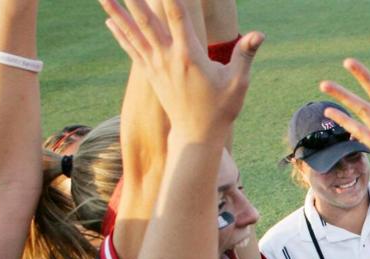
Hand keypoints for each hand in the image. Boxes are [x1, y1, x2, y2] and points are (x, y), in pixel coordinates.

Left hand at [99, 0, 261, 140]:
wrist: (197, 135)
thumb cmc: (221, 109)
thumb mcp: (238, 82)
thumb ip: (245, 55)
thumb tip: (260, 34)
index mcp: (190, 56)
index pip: (178, 16)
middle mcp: (169, 58)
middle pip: (148, 20)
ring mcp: (156, 66)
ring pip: (134, 32)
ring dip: (117, 12)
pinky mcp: (151, 74)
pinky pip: (132, 48)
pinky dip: (120, 33)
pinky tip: (109, 19)